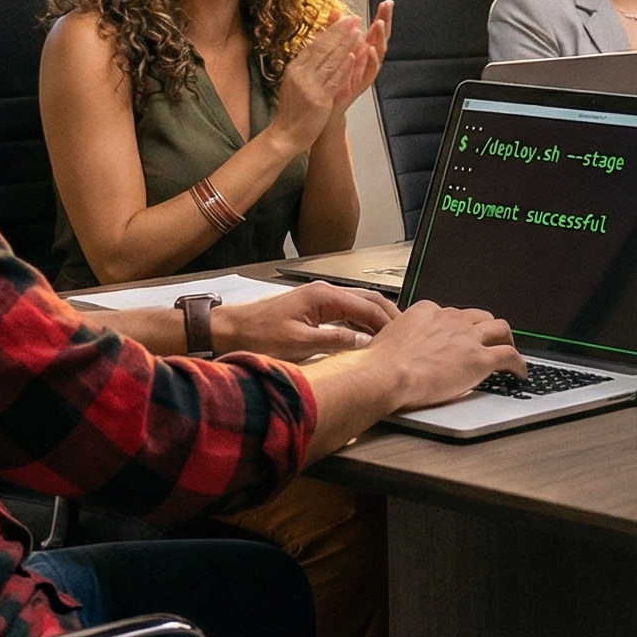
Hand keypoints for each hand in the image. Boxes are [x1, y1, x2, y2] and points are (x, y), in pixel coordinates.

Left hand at [214, 281, 398, 359]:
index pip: (369, 306)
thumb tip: (365, 343)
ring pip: (358, 306)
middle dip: (389, 317)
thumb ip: (336, 341)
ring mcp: (319, 299)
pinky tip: (367, 338)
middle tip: (406, 336)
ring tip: (392, 339)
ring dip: (376, 321)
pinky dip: (361, 324)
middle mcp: (324, 292)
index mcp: (324, 296)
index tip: (404, 338)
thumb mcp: (300, 344)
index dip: (389, 323)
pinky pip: (346, 313)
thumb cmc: (258, 335)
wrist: (229, 331)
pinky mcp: (313, 309)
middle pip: (368, 301)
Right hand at [270, 13, 363, 142]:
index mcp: (294, 68)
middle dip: (340, 32)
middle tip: (354, 18)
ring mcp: (310, 87)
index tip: (343, 20)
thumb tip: (317, 44)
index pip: (314, 44)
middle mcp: (301, 74)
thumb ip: (305, 64)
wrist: (285, 134)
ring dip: (346, 45)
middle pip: (323, 48)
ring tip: (357, 32)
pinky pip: (335, 80)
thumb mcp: (293, 81)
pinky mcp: (320, 100)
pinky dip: (344, 67)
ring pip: (331, 61)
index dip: (331, 30)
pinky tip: (352, 56)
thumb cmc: (291, 110)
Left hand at [329, 1, 392, 115]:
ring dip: (380, 38)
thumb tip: (334, 10)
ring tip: (379, 25)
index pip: (375, 30)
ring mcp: (366, 71)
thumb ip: (334, 30)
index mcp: (362, 49)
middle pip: (381, 38)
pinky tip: (370, 50)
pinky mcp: (362, 83)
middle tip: (387, 8)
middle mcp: (367, 59)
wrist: (325, 105)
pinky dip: (372, 60)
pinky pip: (371, 71)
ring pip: (379, 53)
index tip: (386, 2)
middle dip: (385, 22)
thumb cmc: (331, 77)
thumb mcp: (331, 49)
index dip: (382, 16)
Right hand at [353, 300, 525, 410]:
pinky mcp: (480, 358)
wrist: (385, 374)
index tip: (458, 334)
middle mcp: (450, 319)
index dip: (458, 325)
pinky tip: (520, 372)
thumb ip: (398, 340)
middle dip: (485, 327)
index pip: (451, 313)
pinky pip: (510, 356)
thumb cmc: (379, 364)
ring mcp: (467, 338)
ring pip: (499, 329)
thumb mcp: (386, 340)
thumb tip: (392, 352)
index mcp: (426, 312)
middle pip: (478, 316)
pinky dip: (519, 364)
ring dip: (506, 339)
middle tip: (487, 339)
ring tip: (508, 349)